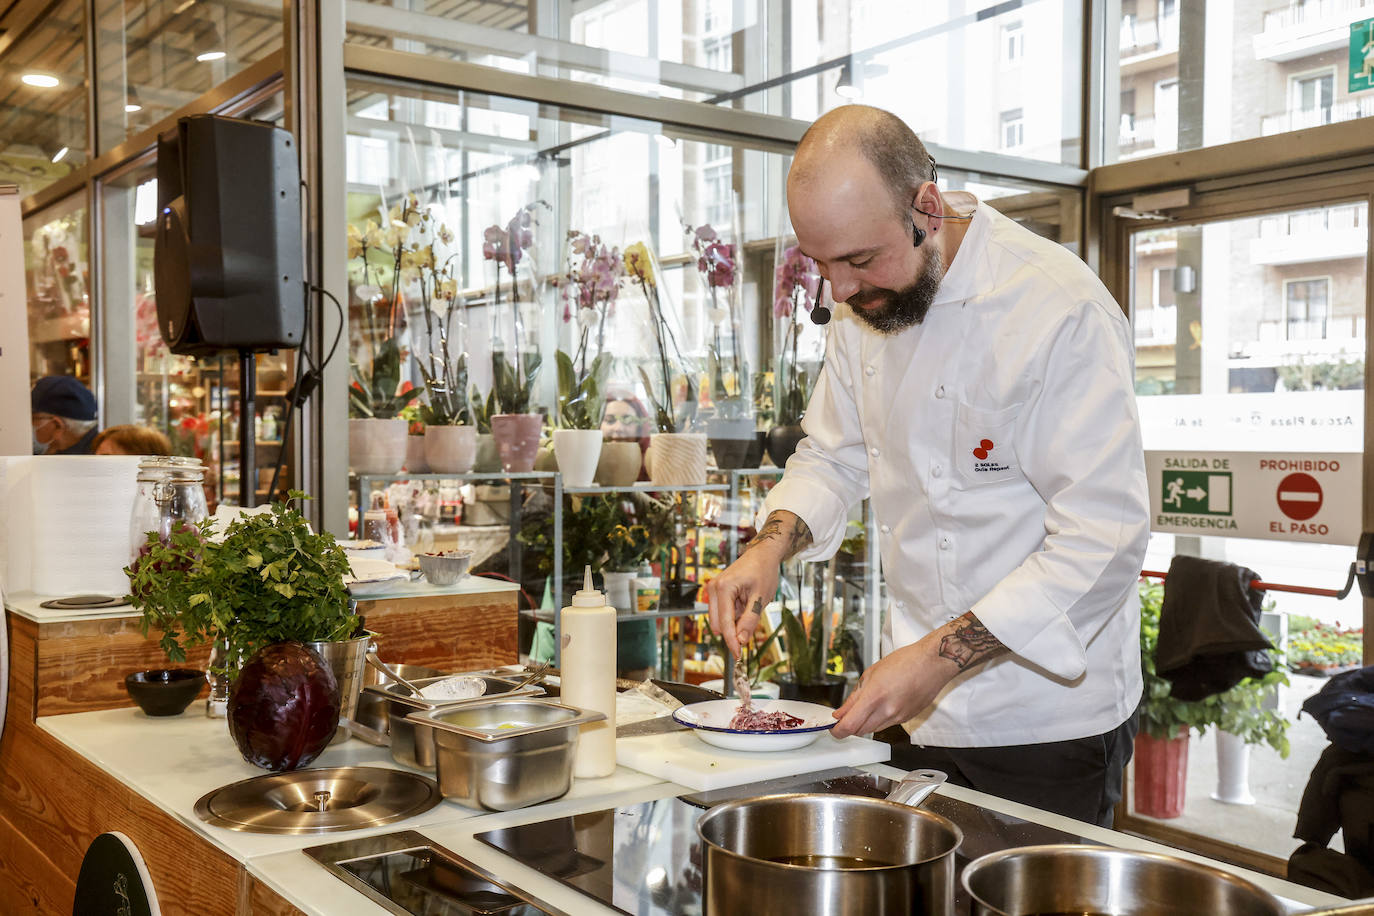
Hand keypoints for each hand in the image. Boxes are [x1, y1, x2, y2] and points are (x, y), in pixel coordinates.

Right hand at [706, 543, 783, 657]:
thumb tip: (741, 640)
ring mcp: (712, 589)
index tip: (738, 656)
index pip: (725, 623)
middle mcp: (713, 588)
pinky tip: (744, 604)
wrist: (762, 554)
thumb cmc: (763, 572)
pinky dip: (733, 615)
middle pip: (718, 623)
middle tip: (750, 631)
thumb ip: (750, 620)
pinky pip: (721, 612)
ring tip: (750, 607)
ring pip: (719, 619)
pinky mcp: (715, 591)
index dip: (732, 641)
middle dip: (732, 632)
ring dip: (733, 622)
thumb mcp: (761, 598)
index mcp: (724, 588)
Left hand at [830, 640, 957, 738]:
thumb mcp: (871, 673)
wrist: (933, 663)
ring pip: (874, 730)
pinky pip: (887, 725)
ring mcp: (899, 717)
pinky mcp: (907, 719)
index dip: (838, 731)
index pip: (850, 725)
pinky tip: (882, 705)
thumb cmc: (906, 661)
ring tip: (865, 707)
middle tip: (845, 716)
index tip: (833, 728)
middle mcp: (887, 711)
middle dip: (850, 727)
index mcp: (875, 696)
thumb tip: (841, 712)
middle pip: (860, 731)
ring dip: (864, 724)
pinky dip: (879, 720)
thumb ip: (854, 697)